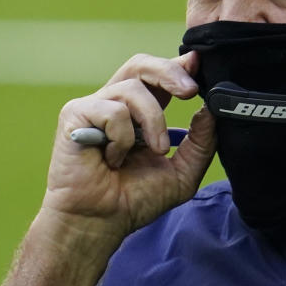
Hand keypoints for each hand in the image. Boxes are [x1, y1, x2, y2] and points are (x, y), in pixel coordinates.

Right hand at [40, 51, 216, 237]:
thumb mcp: (182, 173)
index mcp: (139, 113)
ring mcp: (94, 107)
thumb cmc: (133, 200)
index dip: (179, 65)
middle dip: (170, 71)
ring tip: (156, 150)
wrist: (100, 223)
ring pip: (133, 89)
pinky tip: (112, 159)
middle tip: (191, 91)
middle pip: (141, 64)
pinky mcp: (75, 114)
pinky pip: (112, 111)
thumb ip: (201, 143)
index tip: (198, 63)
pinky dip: (122, 138)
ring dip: (153, 121)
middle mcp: (116, 104)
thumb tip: (210, 110)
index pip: (158, 76)